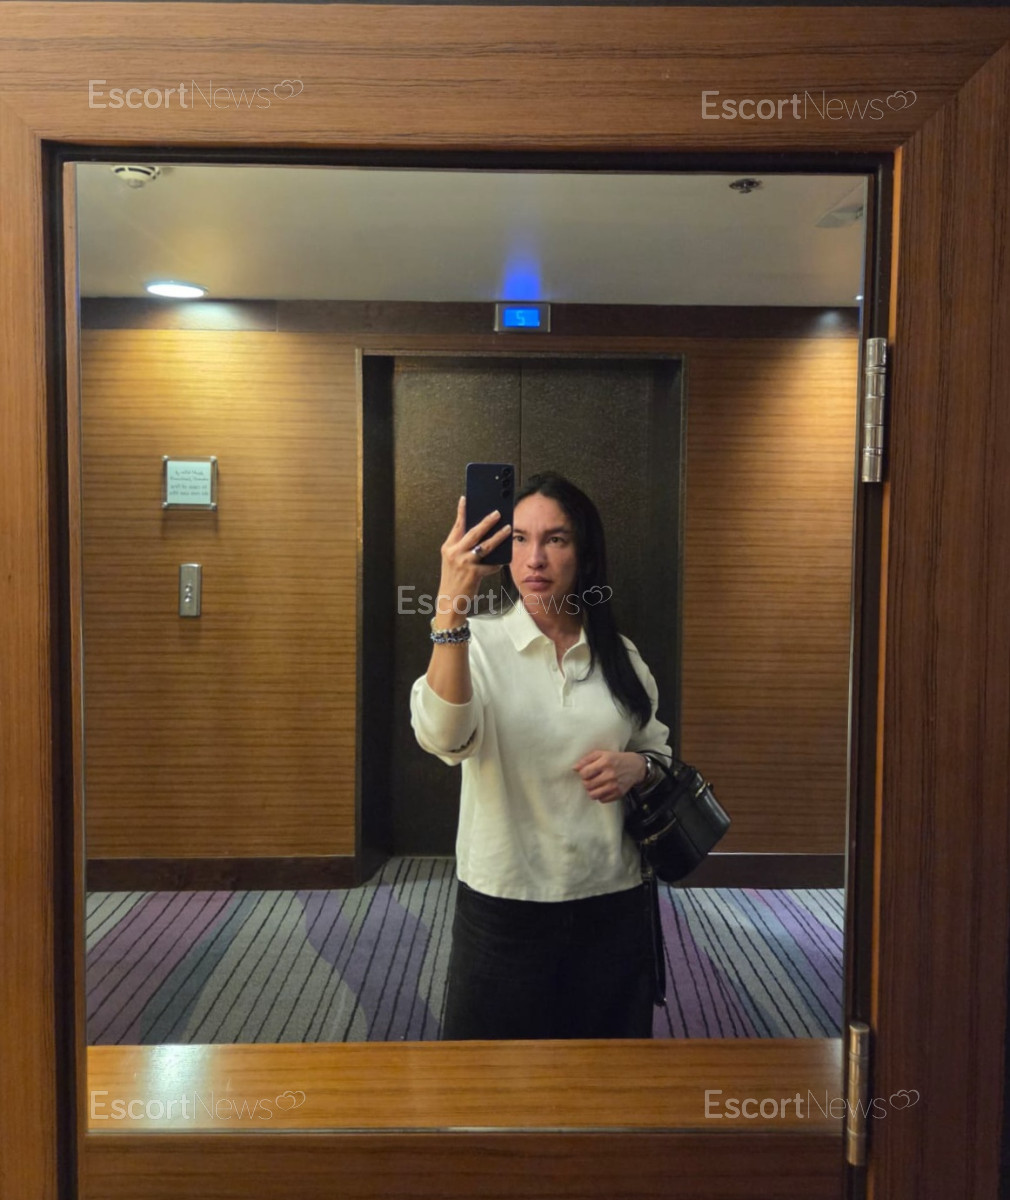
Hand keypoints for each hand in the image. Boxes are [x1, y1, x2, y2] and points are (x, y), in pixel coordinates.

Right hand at [434, 495, 511, 620]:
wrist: (450, 600)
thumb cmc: (454, 579)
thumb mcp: (452, 560)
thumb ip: (462, 547)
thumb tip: (480, 534)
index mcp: (448, 547)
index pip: (456, 526)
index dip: (461, 511)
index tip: (465, 499)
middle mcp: (455, 553)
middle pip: (473, 532)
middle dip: (487, 521)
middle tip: (497, 513)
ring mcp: (464, 563)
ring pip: (485, 545)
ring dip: (498, 536)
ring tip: (507, 529)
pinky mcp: (474, 573)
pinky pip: (490, 564)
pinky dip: (497, 563)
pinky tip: (502, 560)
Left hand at [572, 750, 647, 803]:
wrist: (635, 767)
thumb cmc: (616, 759)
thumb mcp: (602, 754)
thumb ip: (586, 759)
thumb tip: (574, 768)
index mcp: (605, 762)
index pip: (584, 773)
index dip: (582, 773)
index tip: (586, 772)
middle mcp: (610, 774)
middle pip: (587, 785)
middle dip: (586, 782)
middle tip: (590, 779)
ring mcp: (615, 786)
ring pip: (593, 795)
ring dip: (591, 790)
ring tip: (595, 785)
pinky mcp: (618, 794)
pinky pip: (602, 800)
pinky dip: (600, 795)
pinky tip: (603, 788)